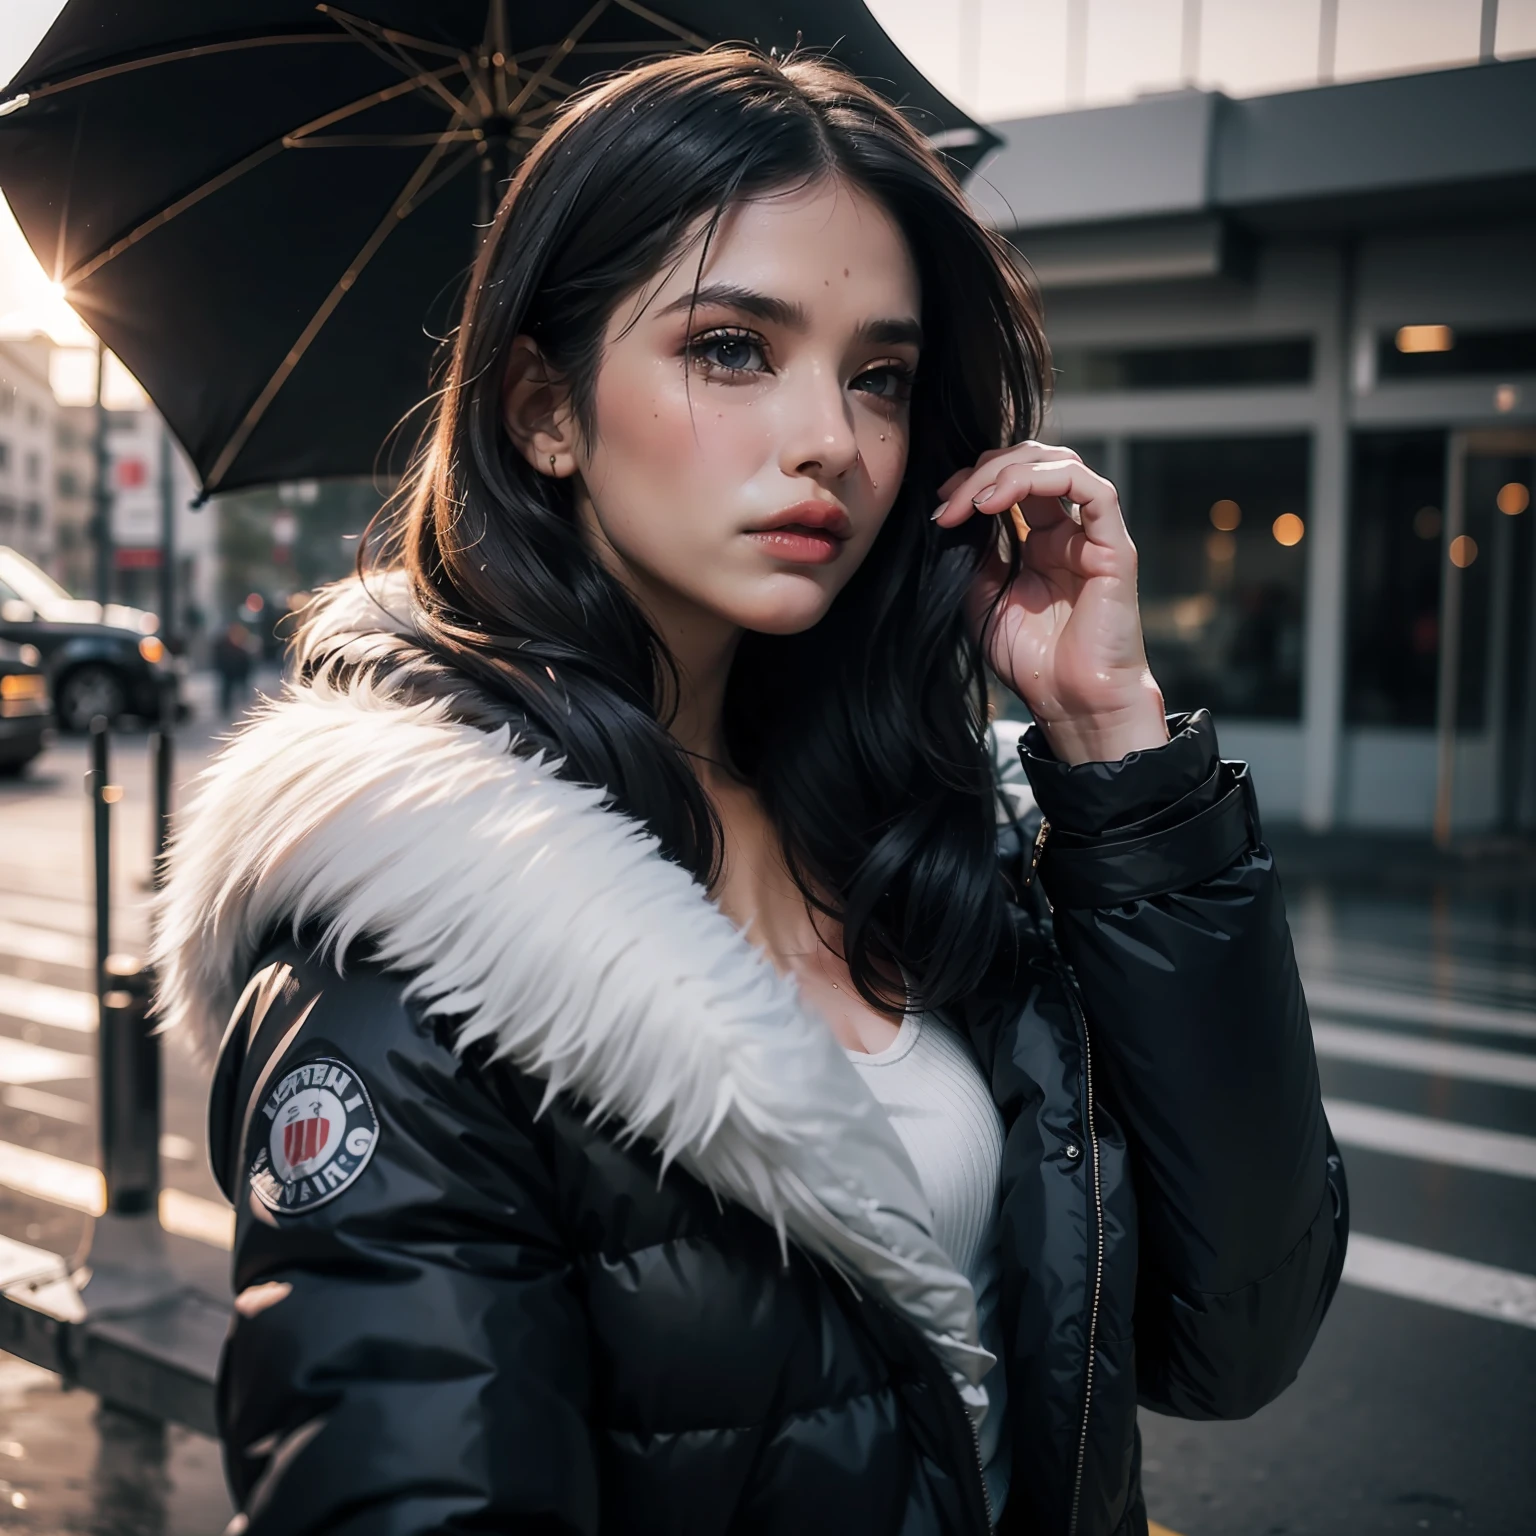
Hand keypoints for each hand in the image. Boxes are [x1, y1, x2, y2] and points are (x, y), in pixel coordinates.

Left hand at [934, 441, 1168, 765]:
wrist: (1068, 701)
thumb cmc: (1031, 659)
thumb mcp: (981, 595)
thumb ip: (975, 549)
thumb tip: (955, 507)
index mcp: (1039, 540)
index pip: (1010, 481)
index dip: (972, 481)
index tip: (939, 509)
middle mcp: (1067, 530)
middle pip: (1031, 462)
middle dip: (983, 472)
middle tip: (949, 503)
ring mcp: (1093, 535)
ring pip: (1059, 464)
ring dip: (1006, 471)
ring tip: (972, 500)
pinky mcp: (1114, 546)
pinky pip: (1092, 489)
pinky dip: (1040, 481)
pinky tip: (998, 503)